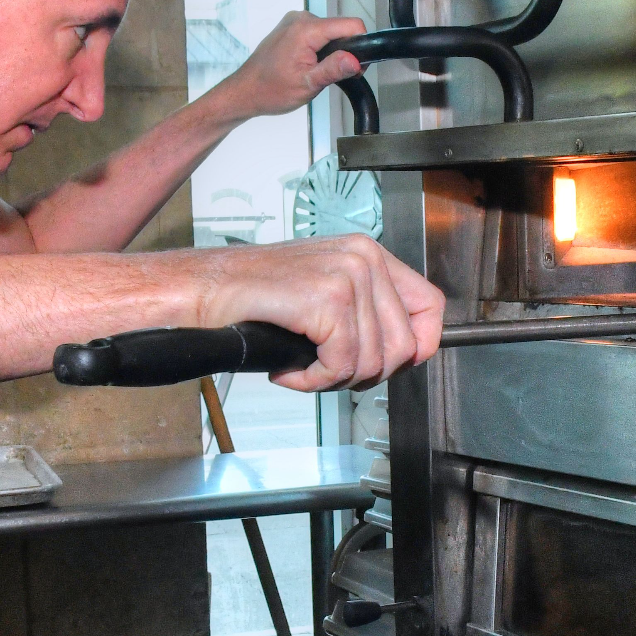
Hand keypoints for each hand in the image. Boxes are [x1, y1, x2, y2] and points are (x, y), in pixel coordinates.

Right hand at [194, 234, 443, 390]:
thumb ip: (366, 312)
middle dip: (367, 374)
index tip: (393, 366)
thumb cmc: (254, 297)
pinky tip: (290, 370)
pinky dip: (314, 381)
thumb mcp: (323, 292)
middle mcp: (365, 258)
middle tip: (328, 373)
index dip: (420, 346)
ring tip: (304, 369)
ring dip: (335, 380)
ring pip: (374, 362)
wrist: (203, 289)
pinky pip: (342, 365)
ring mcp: (349, 276)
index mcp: (369, 253)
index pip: (431, 305)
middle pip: (406, 345)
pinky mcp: (328, 299)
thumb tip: (403, 354)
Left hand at [207, 11, 366, 121]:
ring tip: (314, 71)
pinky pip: (318, 34)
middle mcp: (301, 19)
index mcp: (306, 29)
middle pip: (342, 29)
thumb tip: (356, 60)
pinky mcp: (293, 27)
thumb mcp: (307, 84)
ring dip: (330, 52)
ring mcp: (295, 22)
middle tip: (328, 76)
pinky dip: (319, 49)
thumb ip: (334, 69)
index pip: (351, 25)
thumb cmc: (269, 89)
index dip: (360, 46)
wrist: (245, 91)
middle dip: (344, 52)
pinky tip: (307, 64)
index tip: (354, 66)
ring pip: (331, 33)